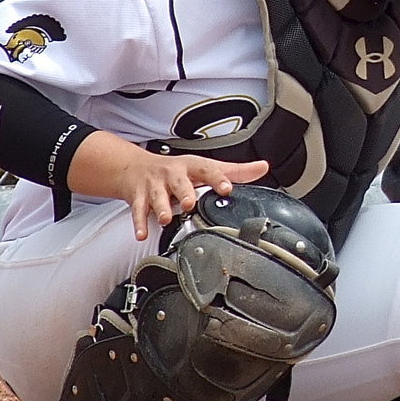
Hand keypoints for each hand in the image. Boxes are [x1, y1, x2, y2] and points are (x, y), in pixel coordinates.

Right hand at [114, 153, 270, 241]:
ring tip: (165, 219)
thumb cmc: (176, 170)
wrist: (137, 168)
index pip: (207, 170)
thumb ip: (235, 171)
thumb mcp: (205, 167)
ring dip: (161, 208)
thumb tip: (263, 168)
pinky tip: (143, 233)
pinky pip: (138, 211)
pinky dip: (140, 223)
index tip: (226, 188)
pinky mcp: (138, 198)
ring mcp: (155, 186)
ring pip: (157, 197)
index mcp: (192, 168)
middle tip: (189, 203)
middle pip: (179, 183)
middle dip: (184, 193)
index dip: (218, 178)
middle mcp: (173, 175)